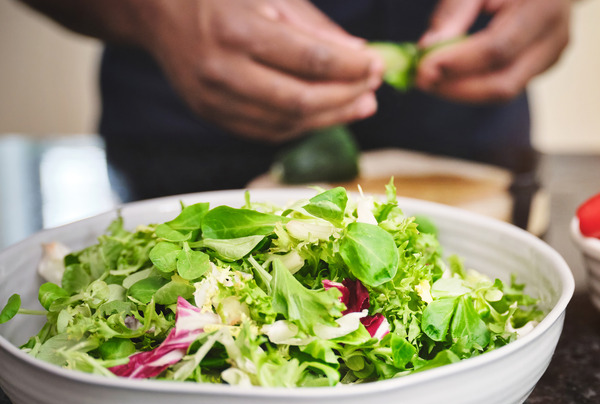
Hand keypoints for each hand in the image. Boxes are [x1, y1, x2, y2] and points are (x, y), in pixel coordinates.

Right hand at [143, 0, 383, 141]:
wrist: (157, 11)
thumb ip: (315, 26)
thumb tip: (359, 54)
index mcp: (237, 31)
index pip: (310, 59)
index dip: (351, 67)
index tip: (378, 65)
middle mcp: (222, 71)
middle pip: (301, 100)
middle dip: (346, 97)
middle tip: (373, 89)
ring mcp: (213, 100)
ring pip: (286, 122)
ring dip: (331, 117)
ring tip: (361, 104)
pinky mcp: (212, 116)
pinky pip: (268, 131)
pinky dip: (303, 125)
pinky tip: (327, 113)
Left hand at [416, 0, 569, 103]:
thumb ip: (455, 10)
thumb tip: (427, 47)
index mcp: (546, 6)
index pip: (498, 48)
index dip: (458, 62)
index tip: (424, 65)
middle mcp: (555, 37)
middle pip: (503, 82)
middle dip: (456, 87)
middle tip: (421, 79)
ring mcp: (551, 55)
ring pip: (503, 90)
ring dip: (461, 90)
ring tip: (429, 77)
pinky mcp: (542, 65)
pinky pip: (504, 84)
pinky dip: (473, 84)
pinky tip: (449, 73)